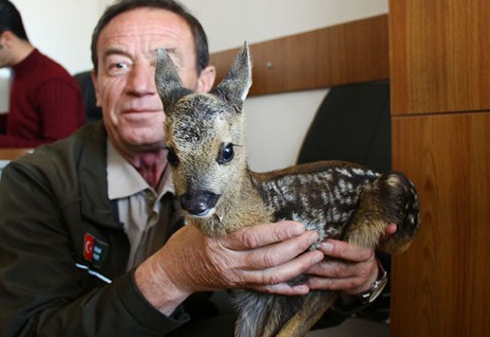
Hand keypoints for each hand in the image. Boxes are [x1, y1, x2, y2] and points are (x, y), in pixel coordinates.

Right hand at [134, 221, 323, 314]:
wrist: (174, 271)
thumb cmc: (187, 242)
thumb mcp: (203, 222)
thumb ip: (227, 216)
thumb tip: (256, 200)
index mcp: (218, 242)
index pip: (252, 238)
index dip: (277, 232)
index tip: (297, 225)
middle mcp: (228, 263)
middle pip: (267, 259)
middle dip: (294, 248)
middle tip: (312, 237)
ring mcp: (235, 277)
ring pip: (271, 277)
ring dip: (297, 267)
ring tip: (315, 256)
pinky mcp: (239, 286)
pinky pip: (266, 290)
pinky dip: (287, 289)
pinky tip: (303, 286)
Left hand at [306, 223, 396, 295]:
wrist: (370, 275)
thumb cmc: (363, 250)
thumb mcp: (371, 240)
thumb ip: (380, 233)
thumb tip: (393, 226)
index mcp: (368, 255)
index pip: (356, 253)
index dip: (340, 250)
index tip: (323, 243)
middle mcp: (362, 270)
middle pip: (341, 268)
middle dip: (322, 263)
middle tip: (306, 256)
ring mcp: (354, 281)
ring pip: (334, 280)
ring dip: (316, 274)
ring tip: (301, 267)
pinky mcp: (346, 289)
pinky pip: (331, 288)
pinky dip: (317, 285)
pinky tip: (304, 281)